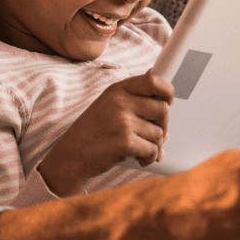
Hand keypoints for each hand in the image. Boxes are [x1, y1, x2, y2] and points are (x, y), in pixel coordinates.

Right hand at [37, 70, 172, 196]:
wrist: (71, 156)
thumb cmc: (92, 132)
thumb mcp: (108, 105)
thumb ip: (133, 100)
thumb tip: (166, 101)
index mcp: (117, 90)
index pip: (153, 80)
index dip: (167, 90)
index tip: (169, 100)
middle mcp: (120, 102)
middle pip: (162, 109)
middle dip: (163, 125)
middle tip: (154, 135)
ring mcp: (122, 121)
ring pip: (159, 133)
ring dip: (155, 145)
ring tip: (142, 150)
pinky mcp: (124, 141)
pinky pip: (152, 149)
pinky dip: (150, 157)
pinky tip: (140, 158)